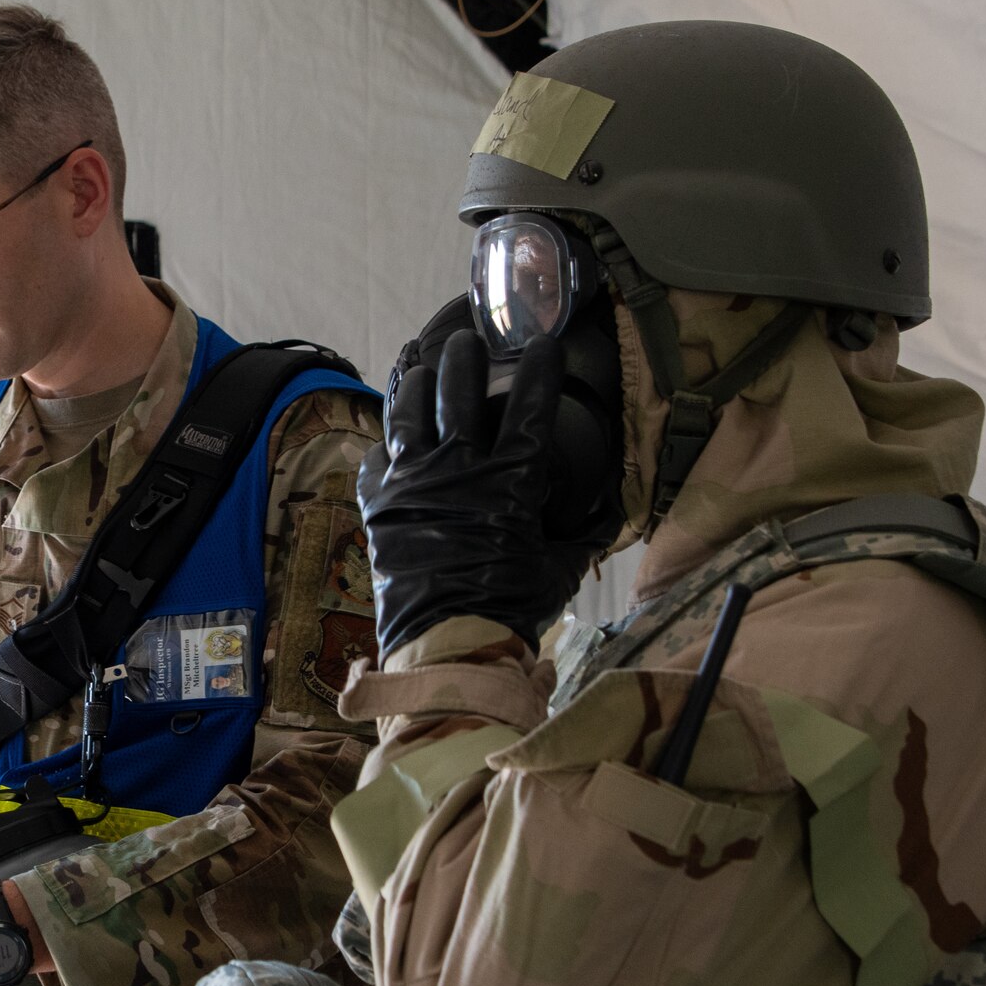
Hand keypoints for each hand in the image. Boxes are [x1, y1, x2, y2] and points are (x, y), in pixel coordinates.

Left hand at [359, 320, 586, 651]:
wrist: (448, 644)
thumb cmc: (511, 608)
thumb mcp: (559, 569)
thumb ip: (582, 534)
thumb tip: (608, 515)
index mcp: (511, 480)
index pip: (531, 406)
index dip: (540, 369)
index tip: (544, 342)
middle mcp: (458, 468)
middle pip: (458, 390)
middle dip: (464, 357)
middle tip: (468, 341)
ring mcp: (412, 480)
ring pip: (408, 411)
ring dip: (416, 386)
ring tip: (421, 374)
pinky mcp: (378, 502)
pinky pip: (377, 459)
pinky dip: (386, 449)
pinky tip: (392, 445)